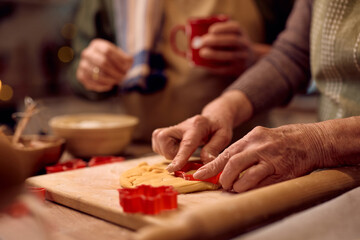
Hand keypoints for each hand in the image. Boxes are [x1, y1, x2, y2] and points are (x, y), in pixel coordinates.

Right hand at [76, 39, 132, 91]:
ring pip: (96, 74)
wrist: (101, 67)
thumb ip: (127, 60)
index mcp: (97, 45)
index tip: (127, 68)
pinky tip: (110, 86)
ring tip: (117, 81)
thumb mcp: (123, 58)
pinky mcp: (80, 75)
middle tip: (123, 77)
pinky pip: (91, 83)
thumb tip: (128, 62)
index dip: (118, 61)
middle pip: (102, 62)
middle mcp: (87, 53)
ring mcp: (82, 64)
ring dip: (109, 80)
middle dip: (115, 72)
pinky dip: (102, 86)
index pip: (107, 50)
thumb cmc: (115, 62)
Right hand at [152, 90, 252, 171]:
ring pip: (159, 142)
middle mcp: (182, 125)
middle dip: (171, 153)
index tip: (172, 169)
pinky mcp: (165, 132)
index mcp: (198, 126)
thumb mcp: (224, 136)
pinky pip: (157, 144)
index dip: (179, 157)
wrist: (212, 117)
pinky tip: (175, 149)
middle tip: (185, 155)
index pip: (186, 143)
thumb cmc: (218, 127)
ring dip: (168, 152)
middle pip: (164, 139)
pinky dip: (164, 150)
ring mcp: (172, 128)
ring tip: (181, 150)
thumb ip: (214, 148)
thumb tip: (206, 162)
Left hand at [193, 123, 329, 192]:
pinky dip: (251, 188)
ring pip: (246, 175)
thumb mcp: (260, 138)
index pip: (226, 153)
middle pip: (233, 163)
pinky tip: (248, 188)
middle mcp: (259, 146)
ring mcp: (271, 159)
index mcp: (251, 137)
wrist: (309, 141)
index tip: (199, 175)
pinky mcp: (282, 171)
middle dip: (224, 177)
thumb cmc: (280, 141)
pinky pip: (262, 183)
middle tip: (222, 184)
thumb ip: (243, 150)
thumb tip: (223, 166)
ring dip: (237, 185)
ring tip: (235, 187)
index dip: (211, 166)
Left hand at [199, 20, 261, 75]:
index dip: (223, 28)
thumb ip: (214, 33)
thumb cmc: (231, 45)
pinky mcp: (237, 70)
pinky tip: (203, 64)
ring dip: (214, 54)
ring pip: (230, 56)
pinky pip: (224, 69)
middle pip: (233, 41)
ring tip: (202, 53)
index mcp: (241, 33)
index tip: (210, 30)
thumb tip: (188, 31)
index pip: (235, 28)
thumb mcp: (229, 35)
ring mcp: (242, 58)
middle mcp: (244, 45)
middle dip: (216, 40)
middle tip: (202, 42)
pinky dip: (212, 67)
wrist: (249, 60)